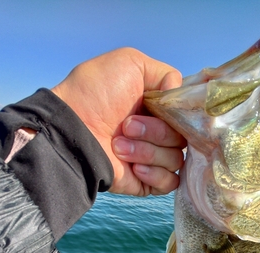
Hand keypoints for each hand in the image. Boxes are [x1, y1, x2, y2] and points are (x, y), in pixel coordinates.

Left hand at [52, 48, 185, 195]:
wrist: (72, 130)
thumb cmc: (95, 94)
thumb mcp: (131, 62)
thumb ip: (166, 74)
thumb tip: (179, 96)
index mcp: (156, 108)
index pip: (186, 115)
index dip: (177, 114)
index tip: (156, 108)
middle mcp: (157, 133)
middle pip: (182, 139)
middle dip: (155, 132)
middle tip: (126, 126)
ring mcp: (152, 158)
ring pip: (175, 159)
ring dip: (147, 151)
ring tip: (119, 146)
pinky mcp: (146, 181)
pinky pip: (170, 182)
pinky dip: (154, 173)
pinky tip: (134, 167)